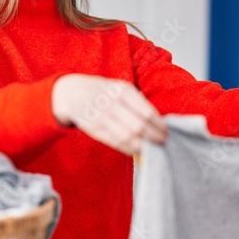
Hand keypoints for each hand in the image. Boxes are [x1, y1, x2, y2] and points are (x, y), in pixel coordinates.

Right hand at [52, 74, 167, 154]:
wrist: (72, 94)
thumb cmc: (103, 92)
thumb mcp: (120, 89)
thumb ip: (137, 103)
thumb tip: (158, 123)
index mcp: (123, 91)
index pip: (147, 113)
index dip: (159, 126)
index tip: (166, 132)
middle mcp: (112, 103)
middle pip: (139, 126)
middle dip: (154, 137)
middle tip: (163, 142)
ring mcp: (102, 117)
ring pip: (128, 137)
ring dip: (143, 146)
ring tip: (152, 148)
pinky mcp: (95, 129)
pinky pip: (116, 142)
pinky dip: (129, 148)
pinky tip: (137, 150)